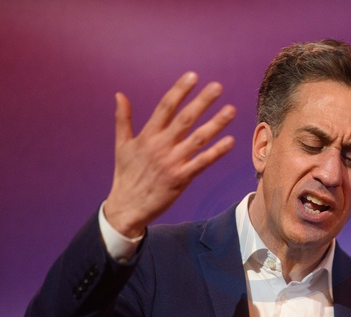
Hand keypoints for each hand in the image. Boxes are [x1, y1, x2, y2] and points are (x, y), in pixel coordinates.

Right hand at [104, 72, 235, 236]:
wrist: (127, 207)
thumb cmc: (125, 175)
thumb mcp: (122, 146)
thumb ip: (123, 119)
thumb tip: (119, 95)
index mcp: (147, 136)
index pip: (165, 107)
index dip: (180, 91)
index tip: (193, 76)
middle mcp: (160, 146)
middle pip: (184, 119)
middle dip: (202, 102)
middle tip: (218, 87)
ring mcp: (171, 163)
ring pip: (197, 139)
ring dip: (215, 124)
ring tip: (231, 110)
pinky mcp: (180, 179)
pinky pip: (202, 163)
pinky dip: (216, 152)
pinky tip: (230, 141)